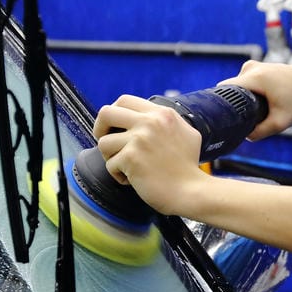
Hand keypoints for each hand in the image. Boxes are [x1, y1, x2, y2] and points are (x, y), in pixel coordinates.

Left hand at [92, 95, 207, 215]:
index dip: (114, 114)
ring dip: (111, 157)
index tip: (114, 128)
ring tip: (126, 167)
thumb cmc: (188, 167)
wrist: (192, 191)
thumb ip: (167, 122)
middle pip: (106, 113)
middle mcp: (150, 122)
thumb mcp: (187, 133)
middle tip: (108, 144)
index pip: (124, 100)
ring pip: (103, 143)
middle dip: (99, 129)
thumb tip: (147, 117)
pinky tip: (134, 180)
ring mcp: (139, 139)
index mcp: (162, 114)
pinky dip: (119, 176)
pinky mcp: (131, 158)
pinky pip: (110, 165)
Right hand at [221, 59, 291, 140]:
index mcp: (254, 77)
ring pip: (238, 88)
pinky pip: (245, 84)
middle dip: (238, 105)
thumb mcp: (280, 122)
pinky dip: (251, 94)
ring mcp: (253, 66)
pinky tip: (264, 103)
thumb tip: (244, 135)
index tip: (229, 119)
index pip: (224, 90)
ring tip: (264, 108)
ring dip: (246, 100)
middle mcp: (250, 68)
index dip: (223, 106)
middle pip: (230, 91)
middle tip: (254, 116)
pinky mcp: (257, 69)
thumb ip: (259, 132)